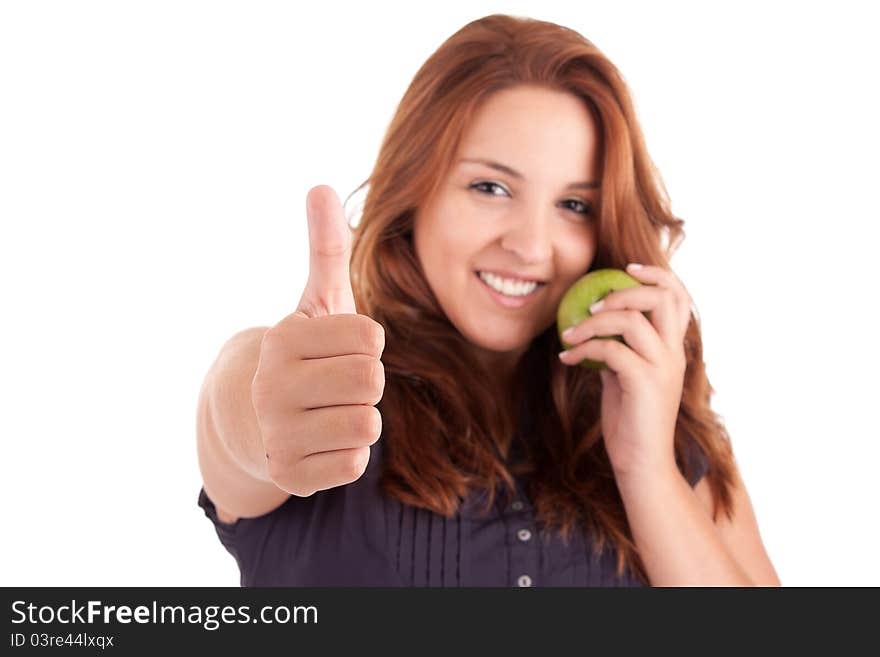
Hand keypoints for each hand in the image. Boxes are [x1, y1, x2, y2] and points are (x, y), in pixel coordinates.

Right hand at [250, 185, 385, 496]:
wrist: (254, 421)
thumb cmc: (304, 356)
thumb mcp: (318, 302)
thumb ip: (326, 248)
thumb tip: (321, 186)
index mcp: (282, 340)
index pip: (371, 337)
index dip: (366, 344)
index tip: (337, 349)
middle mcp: (270, 387)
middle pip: (371, 381)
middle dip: (365, 381)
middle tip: (336, 383)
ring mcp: (276, 435)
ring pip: (367, 424)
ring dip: (359, 417)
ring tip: (328, 411)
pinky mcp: (289, 476)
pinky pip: (355, 463)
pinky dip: (347, 454)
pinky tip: (321, 442)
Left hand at [558, 263, 692, 478]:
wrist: (641, 462)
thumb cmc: (630, 420)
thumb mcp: (626, 376)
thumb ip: (621, 348)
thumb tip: (597, 325)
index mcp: (674, 348)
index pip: (679, 296)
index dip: (656, 274)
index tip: (624, 269)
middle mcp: (674, 353)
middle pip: (662, 297)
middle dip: (623, 291)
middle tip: (592, 303)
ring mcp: (663, 367)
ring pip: (632, 320)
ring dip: (593, 321)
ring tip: (570, 334)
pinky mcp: (645, 383)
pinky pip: (611, 350)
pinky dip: (584, 349)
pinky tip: (567, 358)